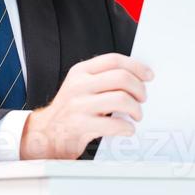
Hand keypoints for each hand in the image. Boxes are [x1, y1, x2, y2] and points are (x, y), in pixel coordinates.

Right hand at [20, 53, 152, 159]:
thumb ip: (102, 79)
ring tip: (136, 115)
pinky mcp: (80, 125)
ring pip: (121, 99)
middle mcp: (79, 85)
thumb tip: (137, 78)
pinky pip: (114, 124)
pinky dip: (127, 127)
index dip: (136, 66)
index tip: (148, 75)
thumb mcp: (80, 86)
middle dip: (139, 89)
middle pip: (121, 78)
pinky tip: (127, 129)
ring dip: (136, 109)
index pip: (114, 60)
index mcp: (80, 71)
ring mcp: (79, 105)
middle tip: (143, 98)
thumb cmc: (70, 110)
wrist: (45, 134)